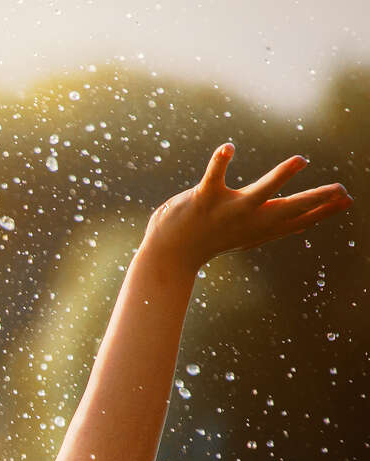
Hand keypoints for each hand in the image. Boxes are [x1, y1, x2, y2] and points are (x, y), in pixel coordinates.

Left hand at [144, 144, 352, 271]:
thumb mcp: (246, 235)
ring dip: (278, 177)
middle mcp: (247, 220)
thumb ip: (274, 225)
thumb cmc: (211, 239)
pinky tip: (228, 148)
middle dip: (315, 200)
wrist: (168, 254)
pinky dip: (220, 161)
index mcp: (259, 227)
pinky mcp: (203, 199)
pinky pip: (213, 177)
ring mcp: (226, 211)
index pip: (296, 219)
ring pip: (257, 193)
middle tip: (341, 190)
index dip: (322, 210)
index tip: (348, 200)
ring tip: (300, 161)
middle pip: (287, 209)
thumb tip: (301, 222)